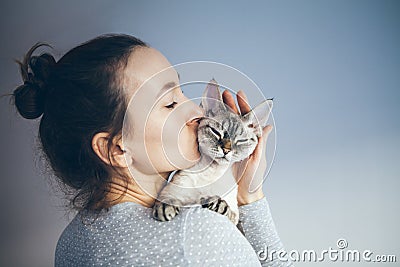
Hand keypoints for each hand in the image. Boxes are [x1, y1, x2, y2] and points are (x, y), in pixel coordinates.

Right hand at [222, 90, 273, 205]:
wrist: (245, 193)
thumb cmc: (254, 178)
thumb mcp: (258, 159)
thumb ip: (260, 143)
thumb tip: (267, 126)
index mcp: (254, 139)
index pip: (249, 119)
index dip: (245, 106)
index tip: (239, 94)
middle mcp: (244, 140)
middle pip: (237, 118)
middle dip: (231, 105)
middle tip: (224, 94)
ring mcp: (235, 144)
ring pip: (229, 125)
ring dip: (224, 113)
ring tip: (217, 102)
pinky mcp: (227, 151)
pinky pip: (223, 136)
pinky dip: (218, 126)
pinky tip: (212, 120)